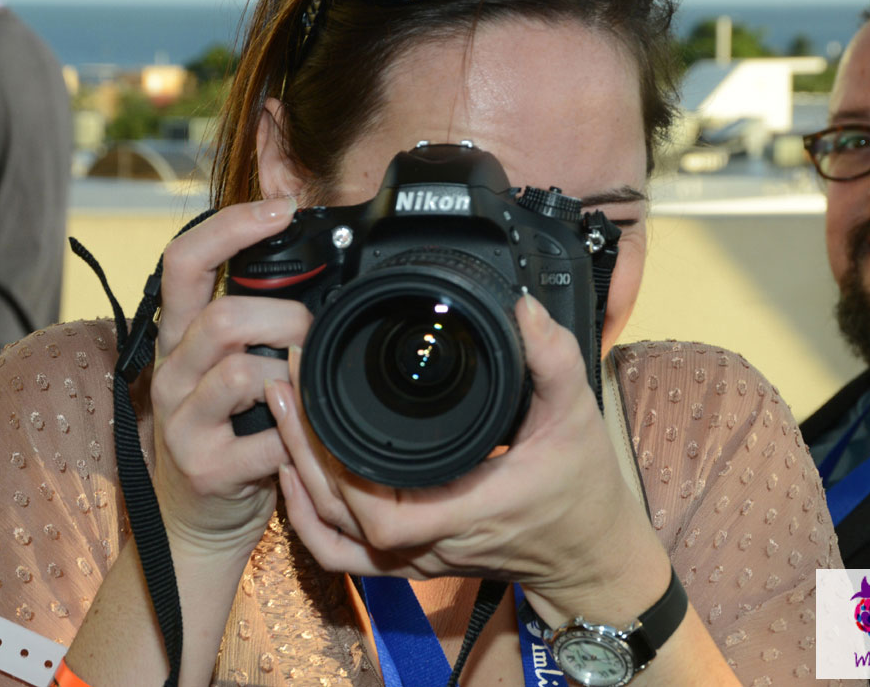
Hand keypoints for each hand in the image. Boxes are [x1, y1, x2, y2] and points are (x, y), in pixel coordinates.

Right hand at [149, 198, 308, 558]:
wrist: (199, 521)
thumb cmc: (232, 433)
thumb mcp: (232, 367)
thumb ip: (258, 324)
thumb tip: (319, 273)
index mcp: (180, 335)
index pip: (184, 259)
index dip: (232, 226)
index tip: (282, 209)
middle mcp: (172, 371)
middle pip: (224, 317)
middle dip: (287, 319)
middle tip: (316, 336)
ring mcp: (182, 421)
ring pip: (241, 372)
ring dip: (292, 376)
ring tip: (308, 389)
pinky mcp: (205, 467)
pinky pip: (266, 439)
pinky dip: (300, 437)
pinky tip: (306, 440)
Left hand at [275, 294, 665, 613]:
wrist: (589, 554)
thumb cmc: (582, 489)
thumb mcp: (576, 415)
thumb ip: (552, 358)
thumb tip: (523, 308)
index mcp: (469, 510)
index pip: (381, 512)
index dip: (334, 464)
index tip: (314, 397)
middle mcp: (435, 544)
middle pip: (341, 516)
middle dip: (302, 450)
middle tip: (284, 385)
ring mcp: (419, 558)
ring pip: (335, 534)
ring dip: (298, 478)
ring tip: (280, 415)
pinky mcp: (413, 559)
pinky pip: (344, 554)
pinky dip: (310, 520)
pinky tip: (294, 476)